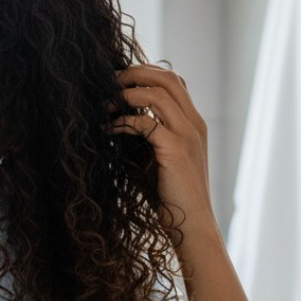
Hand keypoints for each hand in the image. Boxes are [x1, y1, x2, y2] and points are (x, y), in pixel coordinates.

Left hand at [114, 64, 214, 237]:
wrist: (193, 227)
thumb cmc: (173, 197)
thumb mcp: (161, 159)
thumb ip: (148, 137)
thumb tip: (118, 120)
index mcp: (194, 124)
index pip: (174, 81)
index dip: (146, 73)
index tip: (119, 81)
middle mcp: (194, 124)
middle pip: (167, 78)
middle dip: (135, 73)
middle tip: (108, 82)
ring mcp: (187, 136)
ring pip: (158, 94)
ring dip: (126, 94)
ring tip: (106, 104)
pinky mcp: (175, 151)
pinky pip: (146, 123)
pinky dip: (124, 122)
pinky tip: (109, 130)